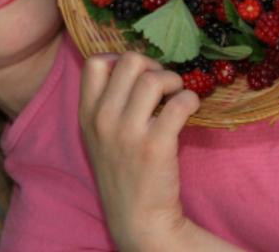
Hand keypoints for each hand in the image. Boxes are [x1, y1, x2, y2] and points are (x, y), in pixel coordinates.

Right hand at [79, 52, 198, 250]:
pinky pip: (179, 102)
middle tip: (163, 85)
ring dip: (173, 80)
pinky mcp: (156, 145)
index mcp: (87, 114)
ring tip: (177, 95)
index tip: (137, 75)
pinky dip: (191, 98)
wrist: (137, 218)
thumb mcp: (99, 136)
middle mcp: (103, 119)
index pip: (95, 63)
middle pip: (129, 62)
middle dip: (153, 66)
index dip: (120, 59)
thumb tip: (135, 67)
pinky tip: (191, 107)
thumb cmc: (122, 172)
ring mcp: (128, 133)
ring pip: (153, 79)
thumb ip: (106, 103)